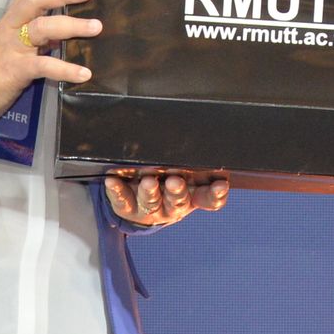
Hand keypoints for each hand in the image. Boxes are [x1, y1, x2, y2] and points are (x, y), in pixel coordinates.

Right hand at [0, 0, 97, 123]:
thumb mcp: (17, 43)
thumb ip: (42, 34)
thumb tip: (71, 27)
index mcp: (14, 16)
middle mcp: (14, 26)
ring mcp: (14, 46)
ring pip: (42, 27)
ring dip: (71, 25)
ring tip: (96, 27)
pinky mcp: (16, 69)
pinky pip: (43, 66)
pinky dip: (65, 69)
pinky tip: (84, 73)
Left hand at [106, 169, 230, 227]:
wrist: (142, 204)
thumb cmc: (170, 178)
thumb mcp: (186, 171)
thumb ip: (191, 158)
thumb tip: (196, 124)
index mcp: (193, 195)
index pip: (210, 199)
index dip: (216, 194)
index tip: (221, 184)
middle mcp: (174, 205)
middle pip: (179, 201)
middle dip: (176, 191)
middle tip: (174, 181)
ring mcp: (151, 209)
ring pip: (152, 202)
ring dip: (150, 192)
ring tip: (147, 181)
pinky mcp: (128, 209)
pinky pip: (122, 201)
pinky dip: (117, 191)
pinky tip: (112, 180)